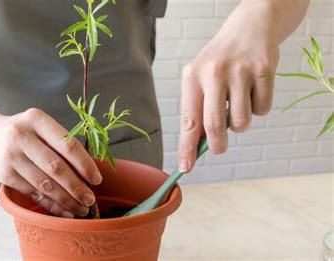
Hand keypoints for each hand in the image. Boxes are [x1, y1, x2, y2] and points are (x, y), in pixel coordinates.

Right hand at [0, 108, 101, 217]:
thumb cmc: (19, 131)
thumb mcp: (36, 125)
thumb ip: (57, 141)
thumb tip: (88, 169)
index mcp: (37, 119)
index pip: (67, 145)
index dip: (85, 164)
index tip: (96, 179)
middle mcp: (22, 136)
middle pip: (57, 167)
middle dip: (77, 187)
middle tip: (90, 200)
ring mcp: (11, 156)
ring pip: (45, 183)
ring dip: (66, 199)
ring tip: (81, 209)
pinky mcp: (4, 174)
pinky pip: (33, 192)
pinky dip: (50, 204)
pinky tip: (63, 211)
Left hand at [178, 1, 279, 171]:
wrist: (248, 29)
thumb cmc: (220, 61)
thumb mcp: (200, 77)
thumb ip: (197, 108)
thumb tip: (196, 146)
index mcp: (192, 77)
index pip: (188, 121)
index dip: (186, 148)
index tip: (185, 168)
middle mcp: (214, 74)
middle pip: (215, 127)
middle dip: (216, 146)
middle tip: (218, 148)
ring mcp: (240, 72)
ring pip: (241, 122)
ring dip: (241, 123)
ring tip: (238, 104)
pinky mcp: (264, 72)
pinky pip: (262, 110)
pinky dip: (258, 108)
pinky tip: (253, 90)